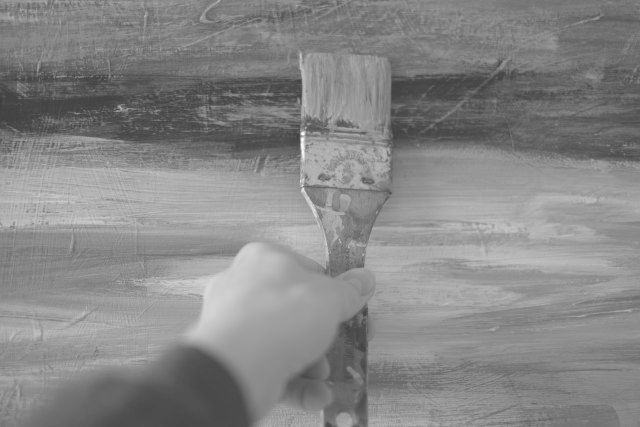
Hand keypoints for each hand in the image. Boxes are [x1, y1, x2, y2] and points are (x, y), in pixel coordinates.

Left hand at [184, 242, 375, 420]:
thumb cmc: (281, 316)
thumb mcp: (329, 298)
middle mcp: (243, 288)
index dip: (330, 289)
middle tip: (346, 342)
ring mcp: (235, 327)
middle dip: (323, 331)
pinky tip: (318, 395)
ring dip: (313, 361)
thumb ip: (349, 291)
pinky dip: (298, 384)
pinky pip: (272, 368)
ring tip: (325, 374)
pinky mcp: (234, 361)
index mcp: (263, 259)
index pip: (303, 268)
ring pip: (283, 342)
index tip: (349, 306)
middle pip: (294, 309)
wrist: (237, 365)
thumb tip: (365, 279)